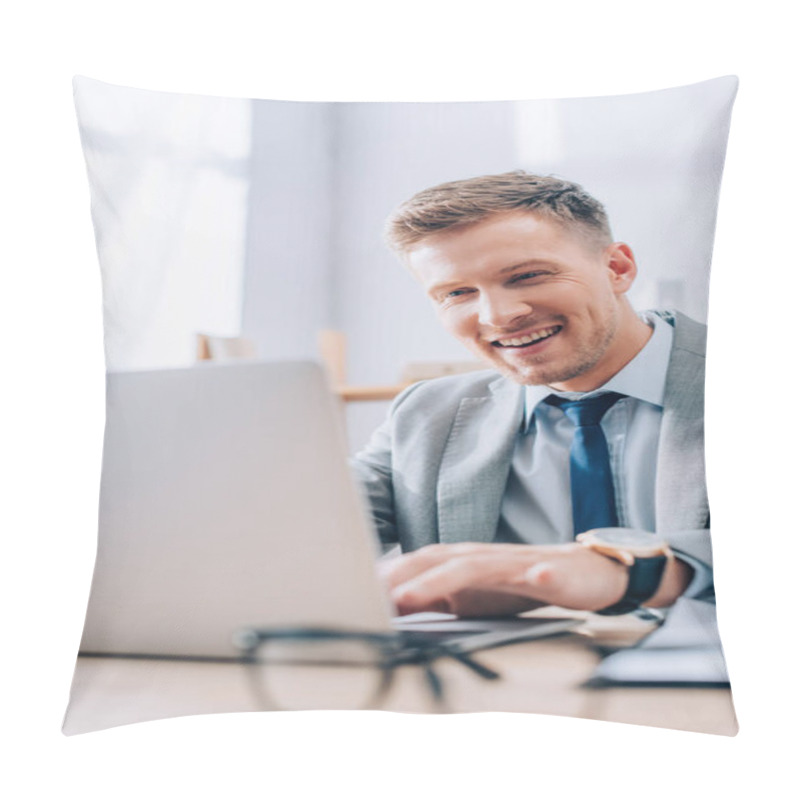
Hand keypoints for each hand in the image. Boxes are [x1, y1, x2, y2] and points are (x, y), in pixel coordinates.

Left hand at [379, 542, 630, 616]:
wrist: (585, 573)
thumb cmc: (522, 586)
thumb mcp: (474, 597)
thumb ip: (439, 599)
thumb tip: (395, 610)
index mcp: (462, 562)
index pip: (418, 564)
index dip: (386, 574)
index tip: (351, 588)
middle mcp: (482, 558)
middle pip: (437, 560)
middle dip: (400, 575)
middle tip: (367, 592)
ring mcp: (515, 563)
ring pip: (476, 566)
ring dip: (441, 579)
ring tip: (410, 595)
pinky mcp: (550, 573)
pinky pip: (542, 574)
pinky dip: (536, 576)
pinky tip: (534, 580)